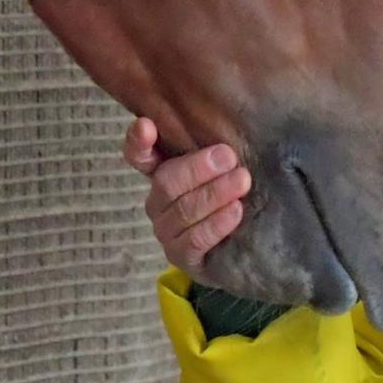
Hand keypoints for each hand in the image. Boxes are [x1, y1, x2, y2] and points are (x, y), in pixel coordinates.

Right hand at [121, 118, 251, 273]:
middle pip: (166, 182)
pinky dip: (216, 224)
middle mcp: (158, 200)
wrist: (243, 244)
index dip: (139, 141)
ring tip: (242, 182)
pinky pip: (194, 240)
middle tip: (229, 157)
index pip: (139, 154)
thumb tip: (229, 130)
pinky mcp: (180, 256)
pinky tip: (236, 212)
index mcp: (162, 171)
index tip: (147, 126)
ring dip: (214, 194)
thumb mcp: (228, 166)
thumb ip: (220, 147)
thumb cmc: (234, 192)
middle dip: (198, 168)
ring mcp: (166, 230)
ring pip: (183, 210)